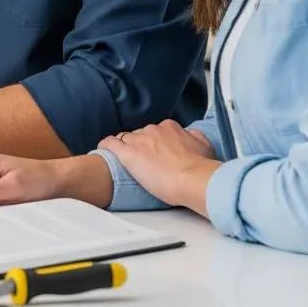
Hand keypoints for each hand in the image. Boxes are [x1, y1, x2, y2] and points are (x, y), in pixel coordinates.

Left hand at [98, 121, 218, 208]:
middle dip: (141, 146)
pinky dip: (106, 146)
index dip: (154, 142)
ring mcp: (138, 141)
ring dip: (125, 148)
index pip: (156, 131)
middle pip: (140, 135)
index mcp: (169, 127)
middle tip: (146, 162)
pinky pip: (110, 144)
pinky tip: (103, 150)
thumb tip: (188, 134)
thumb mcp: (204, 145)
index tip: (157, 152)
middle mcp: (152, 130)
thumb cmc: (201, 167)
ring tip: (127, 162)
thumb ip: (193, 136)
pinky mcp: (128, 154)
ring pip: (125, 139)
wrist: (193, 179)